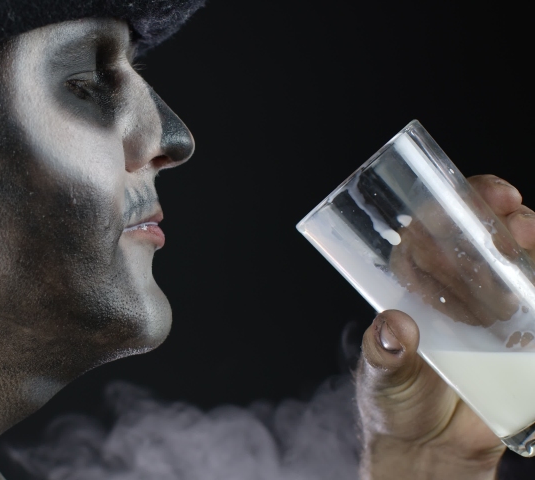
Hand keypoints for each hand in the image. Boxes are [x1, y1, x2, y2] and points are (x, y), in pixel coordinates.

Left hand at [356, 175, 534, 479]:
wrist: (431, 449)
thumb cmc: (395, 403)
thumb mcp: (382, 375)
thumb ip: (386, 352)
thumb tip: (394, 326)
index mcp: (416, 287)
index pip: (434, 231)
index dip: (456, 205)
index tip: (480, 194)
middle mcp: (456, 291)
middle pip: (483, 239)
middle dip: (501, 219)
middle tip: (513, 218)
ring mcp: (493, 313)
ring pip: (517, 264)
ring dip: (528, 245)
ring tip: (529, 237)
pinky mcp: (521, 339)